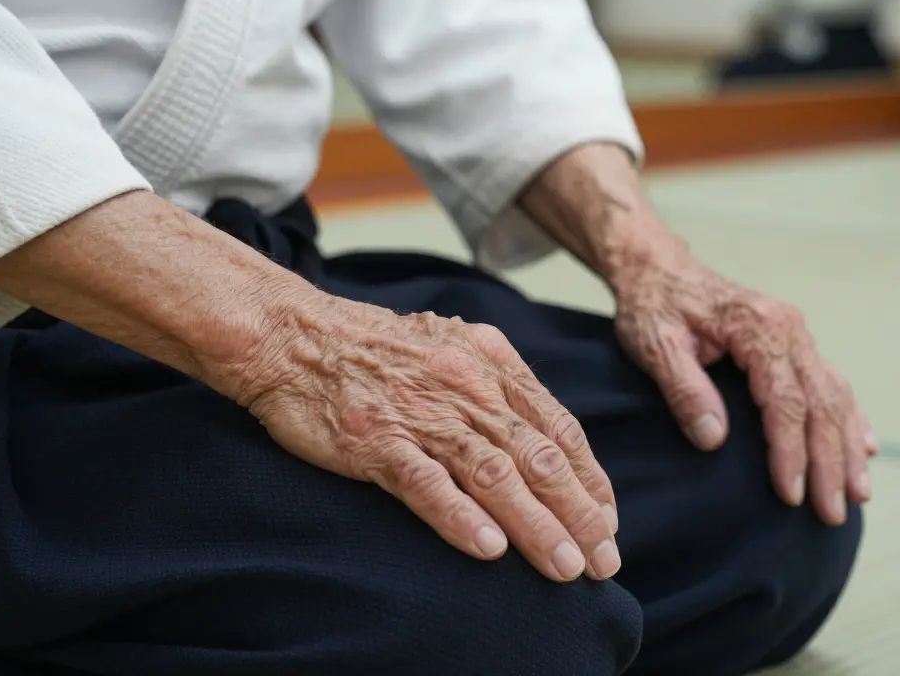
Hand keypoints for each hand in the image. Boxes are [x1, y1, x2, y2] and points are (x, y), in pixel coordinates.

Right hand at [228, 296, 620, 582]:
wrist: (292, 332)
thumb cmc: (372, 347)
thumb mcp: (450, 345)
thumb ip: (495, 384)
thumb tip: (542, 434)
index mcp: (491, 363)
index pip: (558, 428)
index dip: (590, 479)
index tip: (608, 520)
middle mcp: (467, 386)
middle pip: (538, 458)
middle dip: (579, 515)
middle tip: (604, 562)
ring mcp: (422, 413)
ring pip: (494, 474)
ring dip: (536, 525)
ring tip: (566, 568)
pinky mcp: (376, 438)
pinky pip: (426, 482)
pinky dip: (460, 516)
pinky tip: (489, 549)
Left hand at [611, 251, 873, 526]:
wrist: (657, 270)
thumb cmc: (653, 307)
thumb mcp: (655, 345)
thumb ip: (685, 390)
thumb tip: (714, 439)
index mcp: (758, 327)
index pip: (785, 400)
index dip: (791, 451)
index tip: (791, 495)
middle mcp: (789, 329)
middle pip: (820, 404)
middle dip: (830, 462)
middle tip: (831, 513)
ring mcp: (797, 335)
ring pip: (835, 396)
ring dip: (848, 447)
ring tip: (857, 494)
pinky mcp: (795, 343)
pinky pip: (832, 384)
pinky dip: (850, 418)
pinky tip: (864, 447)